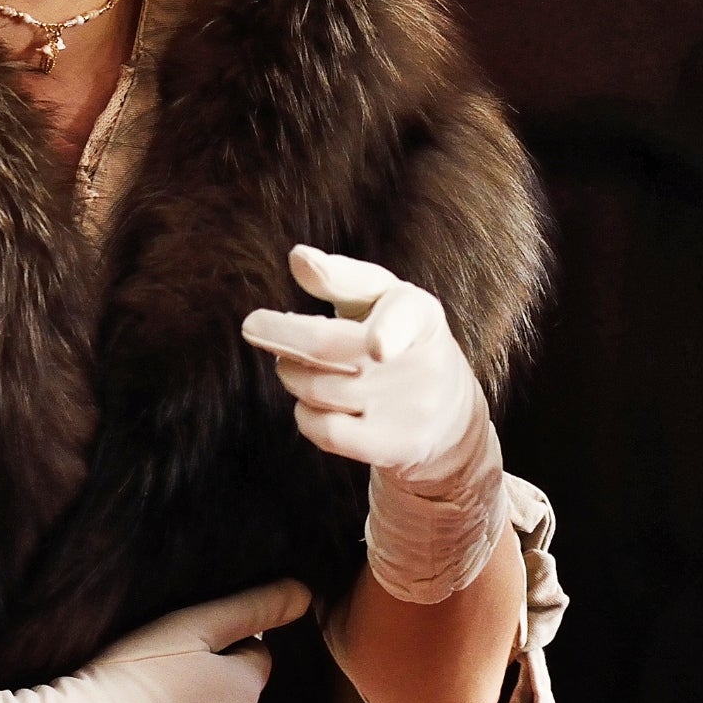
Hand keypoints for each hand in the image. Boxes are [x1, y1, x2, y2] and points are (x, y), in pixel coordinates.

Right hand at [0, 581, 307, 702]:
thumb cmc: (134, 674)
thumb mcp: (191, 626)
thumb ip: (251, 608)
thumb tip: (305, 592)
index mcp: (247, 686)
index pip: (255, 654)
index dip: (224, 645)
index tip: (187, 645)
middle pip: (234, 697)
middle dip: (209, 685)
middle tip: (160, 674)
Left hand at [243, 245, 504, 602]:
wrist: (448, 413)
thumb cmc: (395, 338)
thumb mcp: (380, 301)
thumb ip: (339, 278)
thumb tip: (298, 256)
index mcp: (419, 313)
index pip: (402, 318)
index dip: (389, 332)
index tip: (376, 347)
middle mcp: (421, 361)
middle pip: (330, 347)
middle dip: (281, 334)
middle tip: (253, 325)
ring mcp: (410, 409)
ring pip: (317, 388)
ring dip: (291, 373)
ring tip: (294, 366)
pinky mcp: (395, 446)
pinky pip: (325, 430)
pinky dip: (305, 414)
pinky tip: (310, 403)